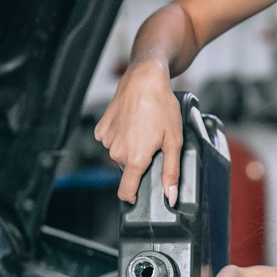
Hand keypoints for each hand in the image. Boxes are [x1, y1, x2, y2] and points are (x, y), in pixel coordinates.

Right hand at [93, 62, 182, 204]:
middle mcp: (117, 152)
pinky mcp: (102, 128)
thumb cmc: (162, 107)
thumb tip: (170, 197)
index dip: (132, 197)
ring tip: (143, 128)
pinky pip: (111, 140)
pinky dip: (120, 135)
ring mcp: (108, 139)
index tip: (138, 196)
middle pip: (127, 169)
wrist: (144, 79)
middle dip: (139, 161)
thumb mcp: (174, 141)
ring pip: (120, 153)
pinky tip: (131, 122)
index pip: (125, 192)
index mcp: (135, 159)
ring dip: (130, 147)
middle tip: (153, 144)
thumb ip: (171, 172)